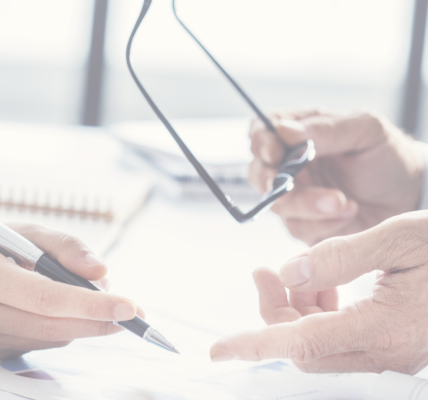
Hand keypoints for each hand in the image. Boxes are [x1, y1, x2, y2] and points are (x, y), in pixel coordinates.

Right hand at [0, 219, 140, 359]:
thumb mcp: (27, 231)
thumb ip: (67, 247)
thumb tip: (102, 273)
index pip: (46, 298)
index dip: (91, 304)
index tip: (130, 306)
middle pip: (54, 327)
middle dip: (99, 321)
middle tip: (133, 312)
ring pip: (52, 339)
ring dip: (82, 323)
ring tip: (93, 300)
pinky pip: (41, 345)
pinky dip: (61, 328)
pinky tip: (60, 311)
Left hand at [209, 211, 427, 373]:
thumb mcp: (402, 238)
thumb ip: (342, 255)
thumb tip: (289, 269)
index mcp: (386, 327)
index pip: (303, 344)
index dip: (257, 345)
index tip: (220, 349)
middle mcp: (386, 351)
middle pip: (304, 347)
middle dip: (274, 312)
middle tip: (261, 271)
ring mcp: (391, 354)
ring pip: (320, 343)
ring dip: (297, 309)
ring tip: (294, 270)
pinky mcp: (393, 345)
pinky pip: (340, 337)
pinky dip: (320, 311)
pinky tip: (322, 281)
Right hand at [249, 110, 422, 244]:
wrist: (410, 197)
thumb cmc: (389, 157)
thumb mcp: (366, 131)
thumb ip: (326, 129)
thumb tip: (283, 130)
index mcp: (300, 133)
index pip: (261, 131)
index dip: (260, 142)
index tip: (274, 153)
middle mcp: (290, 164)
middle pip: (259, 173)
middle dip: (277, 184)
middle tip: (295, 188)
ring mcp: (296, 195)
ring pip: (277, 205)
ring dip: (308, 206)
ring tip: (344, 202)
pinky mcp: (305, 224)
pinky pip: (297, 229)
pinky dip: (323, 224)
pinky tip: (348, 214)